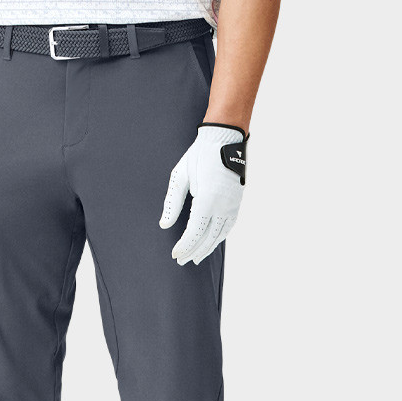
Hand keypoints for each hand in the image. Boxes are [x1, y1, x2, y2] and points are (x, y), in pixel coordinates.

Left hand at [159, 122, 248, 264]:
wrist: (224, 139)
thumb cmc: (199, 155)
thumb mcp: (179, 176)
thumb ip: (172, 203)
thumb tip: (164, 225)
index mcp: (207, 199)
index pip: (194, 232)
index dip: (185, 246)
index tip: (175, 255)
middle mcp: (223, 205)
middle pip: (207, 237)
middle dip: (194, 251)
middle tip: (182, 261)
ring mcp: (233, 204)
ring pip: (221, 234)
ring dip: (208, 248)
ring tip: (197, 258)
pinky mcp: (237, 201)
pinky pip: (229, 225)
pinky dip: (220, 237)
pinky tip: (212, 241)